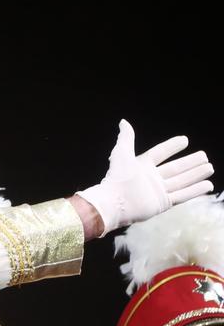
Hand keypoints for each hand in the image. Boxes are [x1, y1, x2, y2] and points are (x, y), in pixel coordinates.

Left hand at [78, 119, 213, 236]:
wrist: (114, 203)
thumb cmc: (117, 177)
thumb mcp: (121, 154)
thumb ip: (126, 138)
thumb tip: (124, 122)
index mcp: (142, 165)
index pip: (161, 152)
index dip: (172, 146)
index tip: (185, 140)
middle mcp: (152, 177)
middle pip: (176, 168)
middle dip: (190, 162)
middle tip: (204, 155)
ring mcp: (159, 190)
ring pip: (182, 181)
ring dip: (196, 174)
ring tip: (209, 167)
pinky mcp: (164, 203)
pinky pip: (183, 195)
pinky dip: (195, 190)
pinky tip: (208, 185)